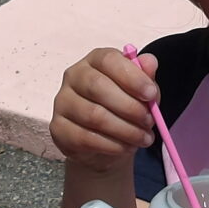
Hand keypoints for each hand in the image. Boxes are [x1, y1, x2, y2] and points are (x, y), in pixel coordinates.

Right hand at [50, 47, 157, 172]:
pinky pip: (85, 137)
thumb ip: (146, 78)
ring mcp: (62, 101)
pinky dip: (111, 145)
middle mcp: (74, 76)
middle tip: (149, 121)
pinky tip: (126, 147)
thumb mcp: (141, 94)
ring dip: (125, 130)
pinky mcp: (58, 127)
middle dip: (129, 106)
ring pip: (93, 115)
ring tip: (143, 138)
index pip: (108, 59)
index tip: (151, 94)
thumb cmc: (124, 110)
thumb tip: (150, 62)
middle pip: (98, 86)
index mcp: (95, 61)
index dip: (131, 76)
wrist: (105, 144)